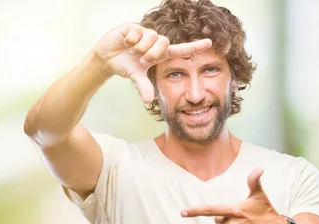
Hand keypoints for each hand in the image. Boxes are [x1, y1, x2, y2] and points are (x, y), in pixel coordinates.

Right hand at [92, 23, 211, 102]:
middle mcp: (156, 42)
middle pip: (164, 42)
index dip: (195, 46)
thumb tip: (148, 101)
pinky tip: (126, 42)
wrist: (107, 57)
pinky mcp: (134, 27)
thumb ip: (144, 87)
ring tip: (131, 51)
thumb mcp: (136, 77)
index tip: (210, 43)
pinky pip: (138, 31)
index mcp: (161, 54)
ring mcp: (145, 33)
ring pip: (151, 37)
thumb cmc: (126, 65)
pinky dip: (131, 40)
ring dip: (140, 48)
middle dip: (152, 54)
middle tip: (141, 60)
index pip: (182, 49)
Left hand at [181, 167, 285, 223]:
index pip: (211, 210)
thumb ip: (254, 181)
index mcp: (236, 210)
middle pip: (218, 221)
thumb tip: (259, 168)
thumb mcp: (260, 195)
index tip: (182, 212)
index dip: (196, 211)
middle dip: (225, 219)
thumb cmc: (267, 212)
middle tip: (241, 217)